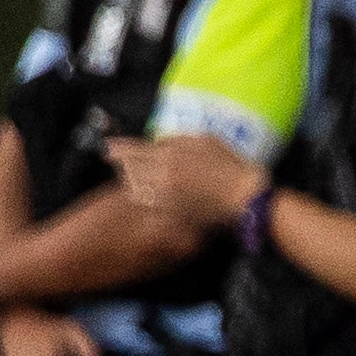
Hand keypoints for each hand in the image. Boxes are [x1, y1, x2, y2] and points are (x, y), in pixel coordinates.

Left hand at [110, 131, 262, 233]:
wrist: (248, 200)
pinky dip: (144, 201)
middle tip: (116, 161)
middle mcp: (161, 177)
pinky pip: (149, 207)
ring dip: (132, 182)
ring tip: (131, 179)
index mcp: (169, 155)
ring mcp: (165, 198)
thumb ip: (179, 140)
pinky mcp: (171, 216)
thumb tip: (159, 141)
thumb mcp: (207, 141)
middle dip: (122, 165)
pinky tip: (148, 199)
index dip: (118, 148)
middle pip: (130, 170)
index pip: (132, 149)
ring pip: (136, 189)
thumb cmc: (233, 168)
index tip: (107, 147)